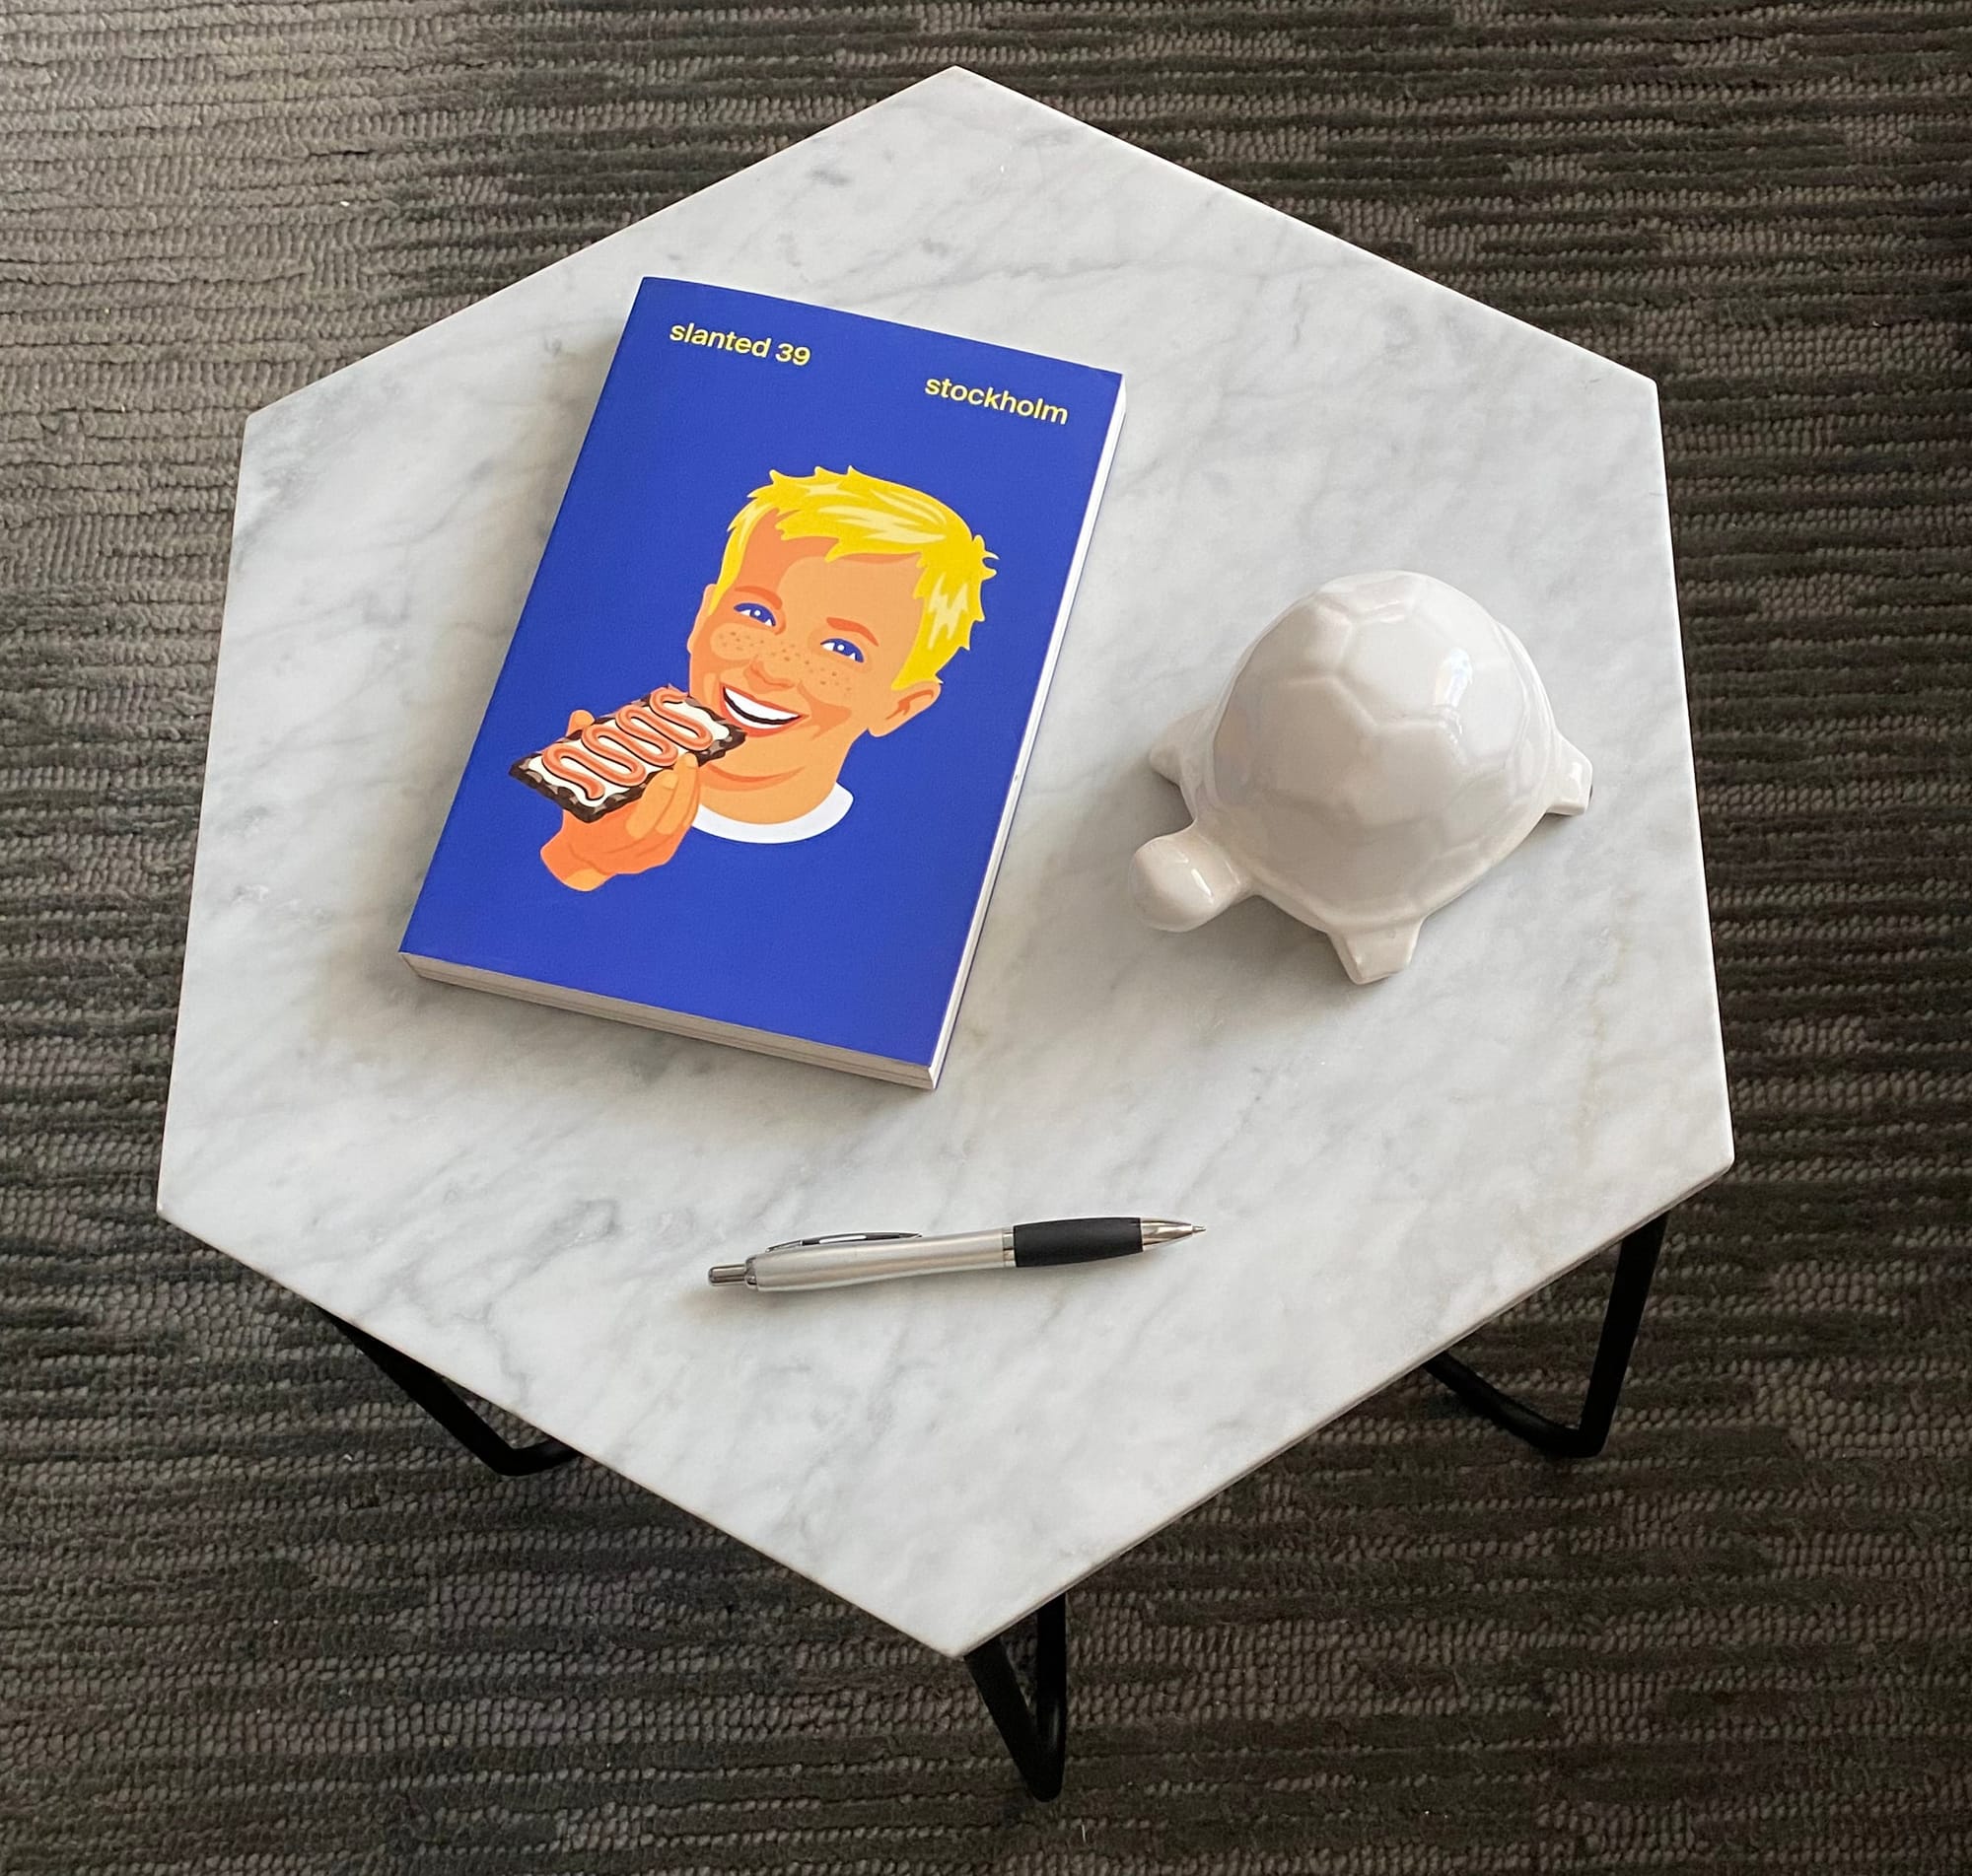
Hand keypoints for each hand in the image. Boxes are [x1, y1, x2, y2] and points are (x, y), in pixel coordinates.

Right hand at [539, 709, 702, 889]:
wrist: (586, 855)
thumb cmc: (579, 817)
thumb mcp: (573, 790)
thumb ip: (578, 755)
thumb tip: (582, 717)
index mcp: (603, 842)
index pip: (636, 827)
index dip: (655, 802)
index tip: (666, 773)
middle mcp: (630, 855)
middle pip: (664, 825)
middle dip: (680, 791)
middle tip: (686, 758)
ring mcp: (649, 856)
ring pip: (677, 824)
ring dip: (688, 791)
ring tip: (691, 761)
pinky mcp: (664, 852)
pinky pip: (682, 824)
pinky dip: (689, 799)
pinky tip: (692, 776)